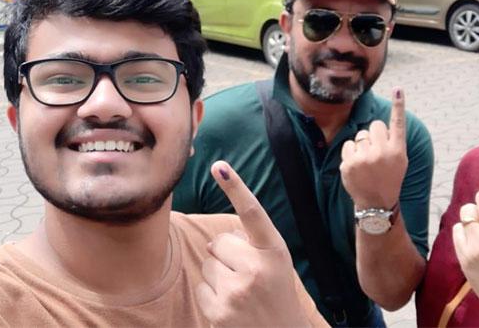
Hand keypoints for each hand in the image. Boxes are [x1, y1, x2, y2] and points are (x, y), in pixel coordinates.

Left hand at [195, 161, 309, 326]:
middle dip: (226, 254)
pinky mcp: (218, 312)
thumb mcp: (277, 263)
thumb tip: (216, 238)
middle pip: (219, 241)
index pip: (253, 213)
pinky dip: (211, 294)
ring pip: (207, 263)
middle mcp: (257, 269)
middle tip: (248, 274)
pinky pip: (201, 286)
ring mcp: (236, 291)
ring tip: (240, 291)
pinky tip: (230, 305)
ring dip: (218, 274)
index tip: (219, 166)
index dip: (236, 187)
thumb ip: (253, 243)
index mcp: (275, 251)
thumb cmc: (276, 293)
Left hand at [340, 87, 406, 208]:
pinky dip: (351, 152)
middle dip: (374, 135)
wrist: (376, 203)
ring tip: (367, 161)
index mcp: (397, 151)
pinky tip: (357, 165)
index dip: (398, 105)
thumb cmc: (389, 178)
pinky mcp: (349, 164)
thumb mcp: (400, 161)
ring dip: (362, 144)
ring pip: (360, 135)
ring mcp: (364, 159)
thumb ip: (393, 142)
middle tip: (376, 151)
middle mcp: (382, 153)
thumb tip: (380, 124)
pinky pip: (348, 145)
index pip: (398, 124)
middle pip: (374, 126)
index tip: (398, 89)